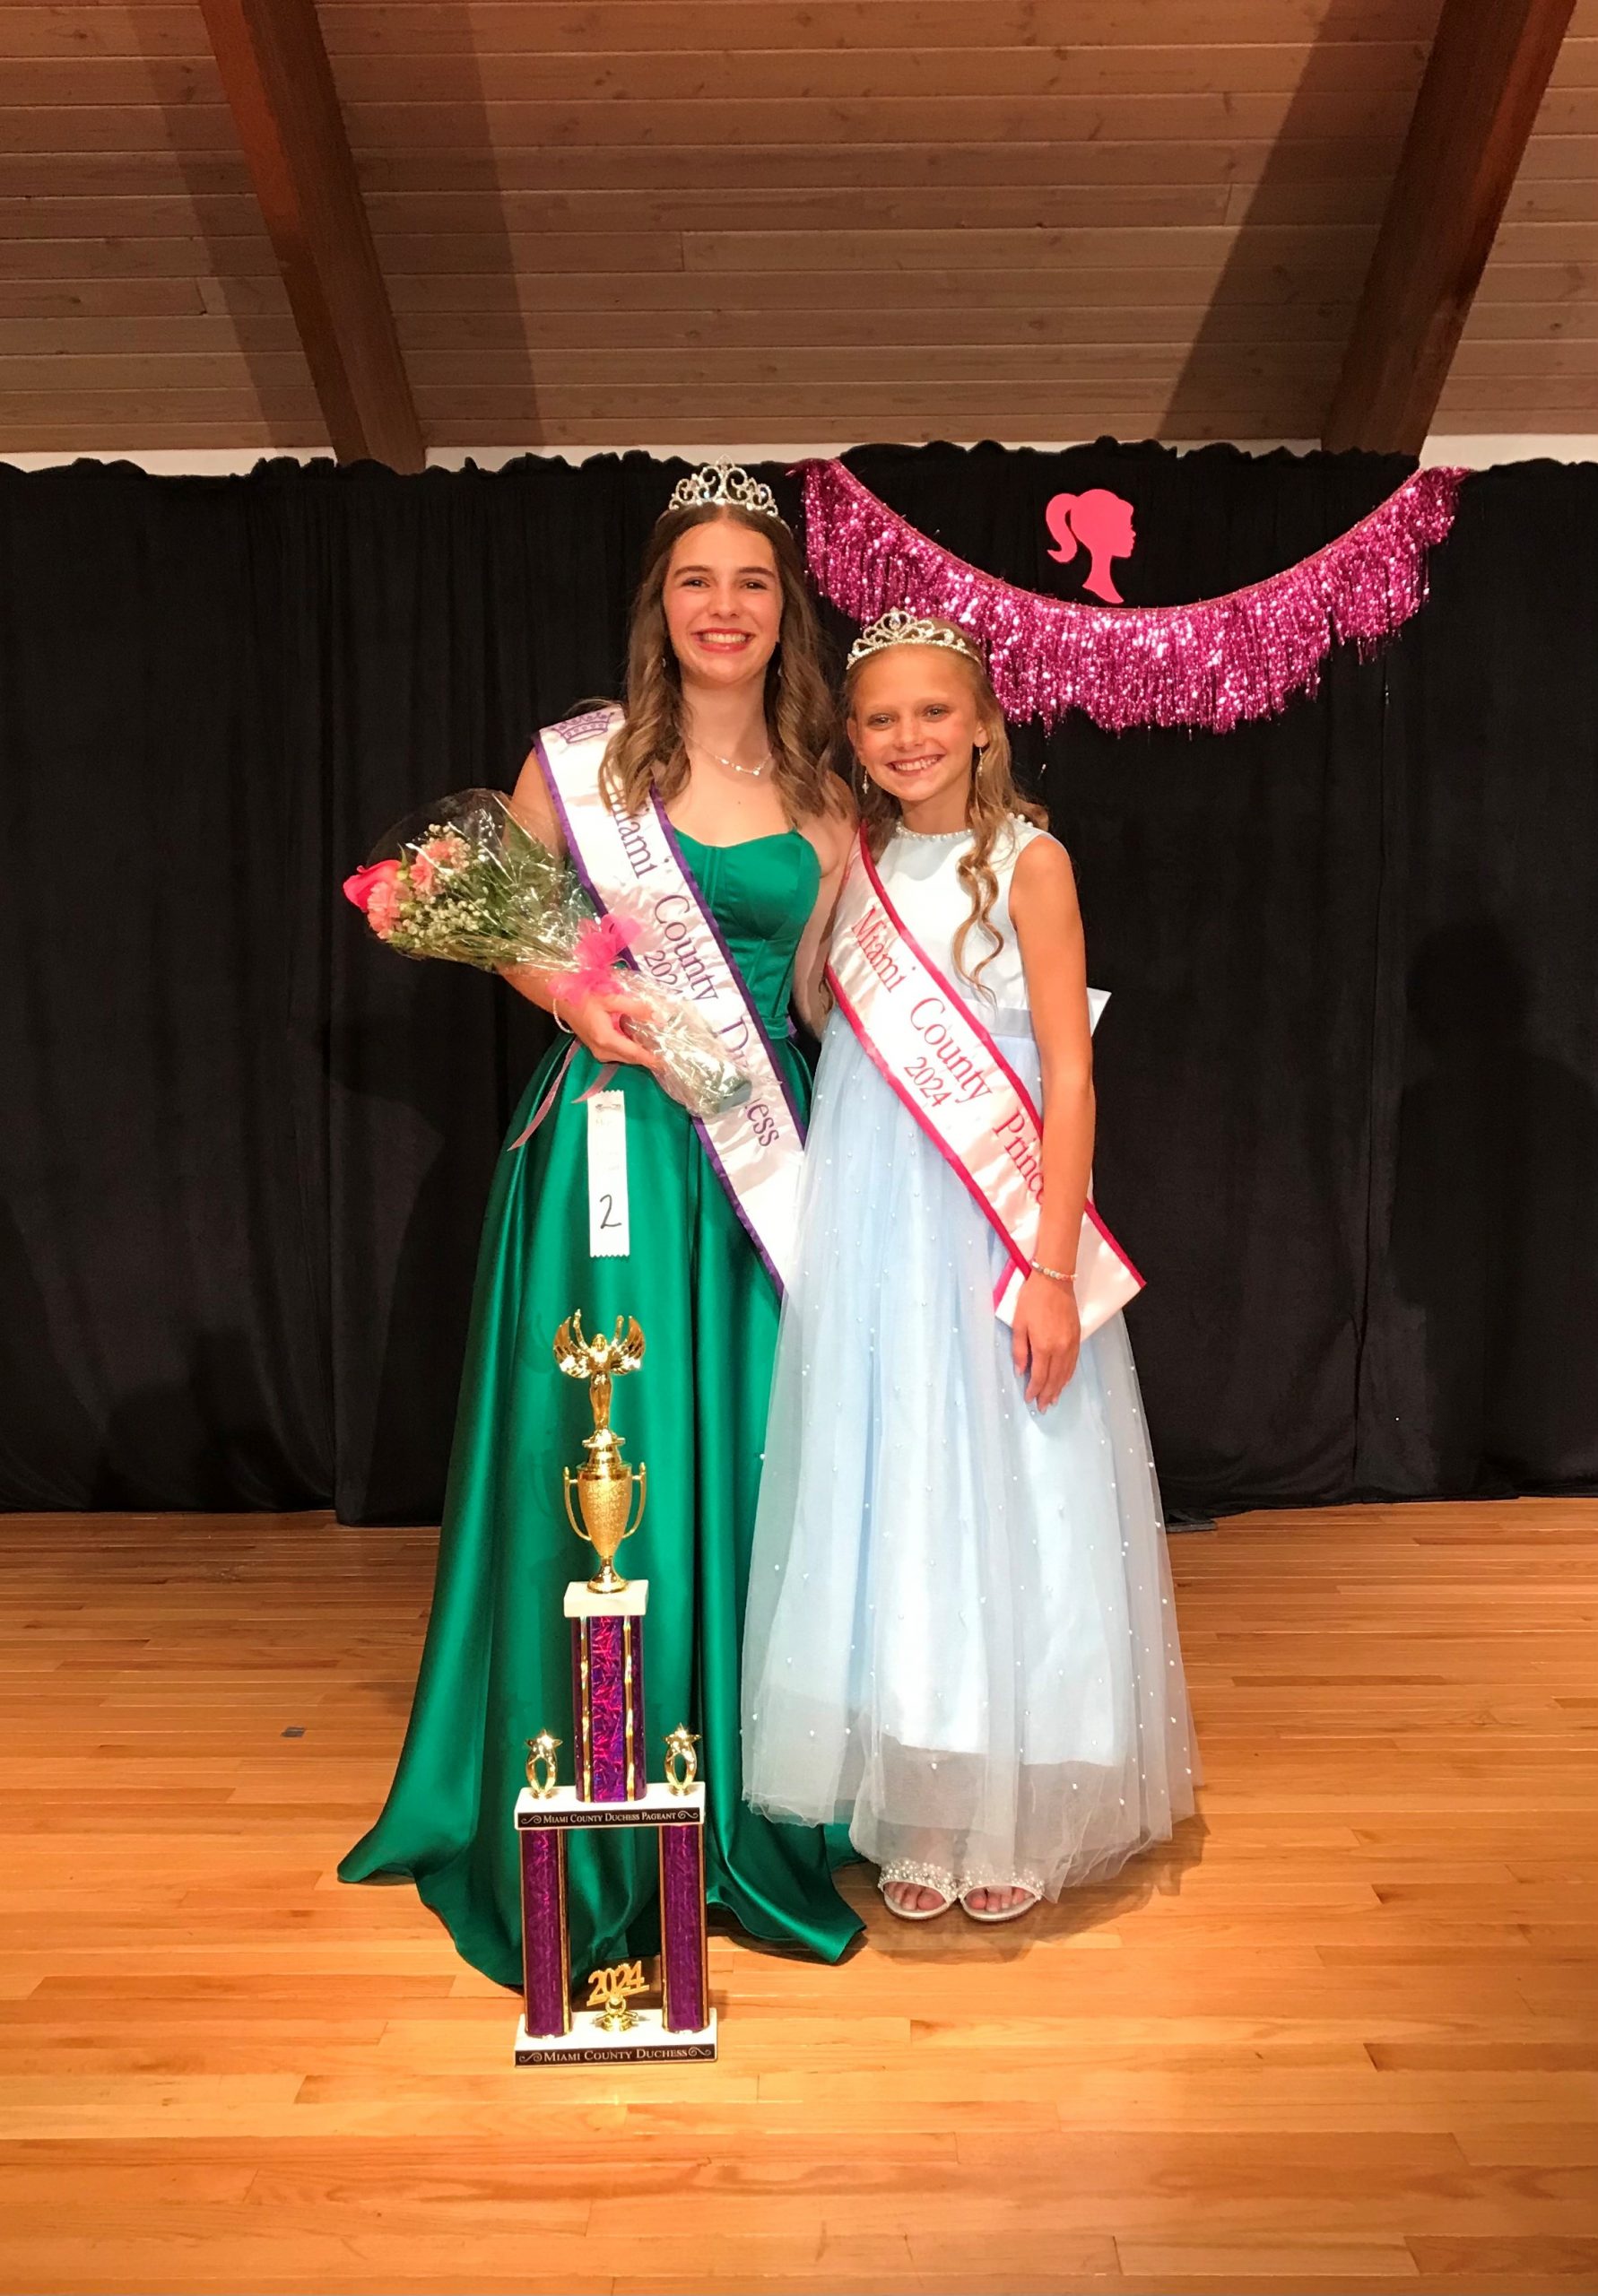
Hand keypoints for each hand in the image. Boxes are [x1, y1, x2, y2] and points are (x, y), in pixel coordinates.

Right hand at [560, 987, 660, 1069]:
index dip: (653, 1059)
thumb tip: (658, 1018)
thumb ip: (635, 1008)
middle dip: (650, 1057)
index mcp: (606, 1039)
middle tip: (670, 1052)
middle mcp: (602, 1051)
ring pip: (626, 1057)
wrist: (561, 1000)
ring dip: (641, 1053)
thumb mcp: (610, 998)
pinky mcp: (598, 1049)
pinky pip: (620, 1053)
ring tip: (660, 1046)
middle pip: (632, 1058)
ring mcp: (599, 1052)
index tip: (669, 1063)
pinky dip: (632, 1048)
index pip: (635, 1054)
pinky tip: (642, 1040)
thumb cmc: (584, 997)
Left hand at [1011, 1270, 1080, 1408]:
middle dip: (1048, 1394)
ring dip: (1059, 1388)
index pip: (1039, 1376)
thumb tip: (1020, 1371)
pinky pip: (1073, 1363)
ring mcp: (1071, 1344)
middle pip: (1054, 1378)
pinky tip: (1064, 1381)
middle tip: (1043, 1407)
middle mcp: (1060, 1349)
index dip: (1034, 1390)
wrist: (1054, 1280)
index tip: (1029, 1400)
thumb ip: (1019, 1350)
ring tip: (1053, 1400)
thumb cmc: (1032, 1299)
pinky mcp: (1077, 1337)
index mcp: (1043, 1346)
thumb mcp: (1019, 1324)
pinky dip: (1068, 1375)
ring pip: (1066, 1373)